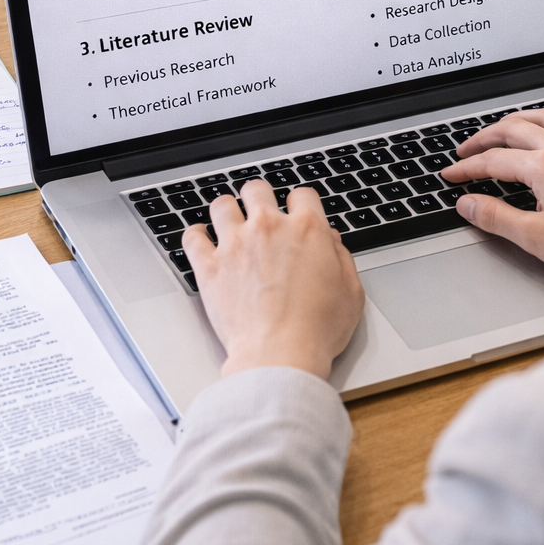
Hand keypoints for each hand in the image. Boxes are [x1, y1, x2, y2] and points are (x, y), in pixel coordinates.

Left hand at [182, 178, 364, 379]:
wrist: (280, 355)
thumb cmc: (316, 330)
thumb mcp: (351, 293)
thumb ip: (342, 258)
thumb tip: (330, 241)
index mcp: (307, 230)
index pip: (302, 194)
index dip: (300, 204)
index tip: (296, 214)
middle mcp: (268, 228)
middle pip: (257, 189)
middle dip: (259, 198)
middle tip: (260, 214)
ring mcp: (235, 244)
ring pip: (222, 205)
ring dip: (227, 212)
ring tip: (229, 224)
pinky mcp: (210, 266)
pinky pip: (192, 236)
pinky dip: (196, 236)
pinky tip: (202, 241)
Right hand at [444, 111, 543, 301]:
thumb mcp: (535, 237)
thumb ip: (495, 217)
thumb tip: (468, 204)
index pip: (493, 160)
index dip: (466, 167)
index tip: (451, 175)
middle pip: (513, 128)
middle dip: (484, 138)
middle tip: (466, 150)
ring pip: (543, 117)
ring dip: (516, 120)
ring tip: (500, 131)